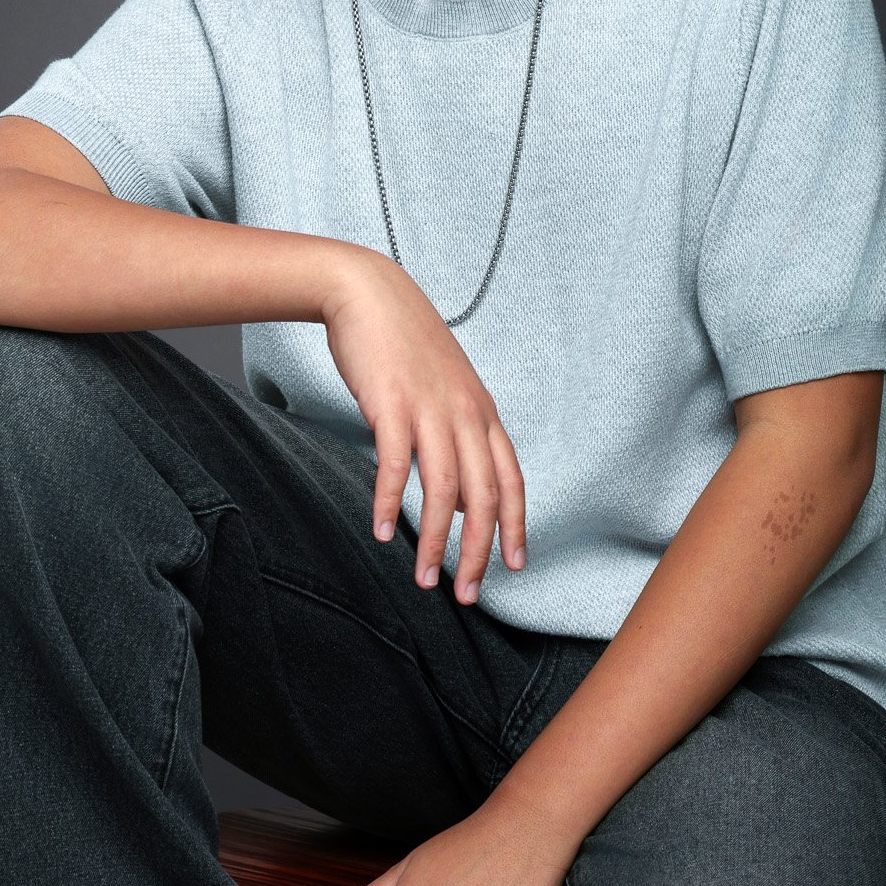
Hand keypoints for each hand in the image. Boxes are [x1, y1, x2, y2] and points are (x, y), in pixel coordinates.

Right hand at [322, 252, 526, 603]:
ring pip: (444, 489)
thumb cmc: (403, 344)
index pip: (511, 480)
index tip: (516, 566)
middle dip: (479, 552)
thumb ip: (458, 438)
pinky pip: (396, 465)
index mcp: (481, 412)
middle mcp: (465, 413)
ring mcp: (429, 408)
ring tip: (424, 578)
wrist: (368, 292)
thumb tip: (460, 499)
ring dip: (435, 541)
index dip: (516, 527)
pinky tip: (381, 532)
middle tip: (467, 594)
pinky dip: (389, 502)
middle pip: (484, 497)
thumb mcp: (444, 389)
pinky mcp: (391, 403)